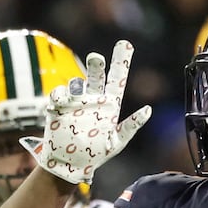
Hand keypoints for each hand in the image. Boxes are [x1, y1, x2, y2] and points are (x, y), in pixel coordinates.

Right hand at [20, 40, 150, 184]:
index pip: (117, 79)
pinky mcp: (59, 106)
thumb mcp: (117, 142)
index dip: (121, 61)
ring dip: (77, 87)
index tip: (126, 43)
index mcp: (110, 105)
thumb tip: (148, 110)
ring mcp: (76, 101)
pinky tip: (59, 106)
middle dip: (96, 64)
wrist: (70, 164)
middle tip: (96, 58)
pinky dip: (59, 95)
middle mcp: (93, 99)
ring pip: (77, 83)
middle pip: (97, 75)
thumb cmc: (96, 155)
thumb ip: (131, 126)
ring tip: (74, 102)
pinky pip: (59, 93)